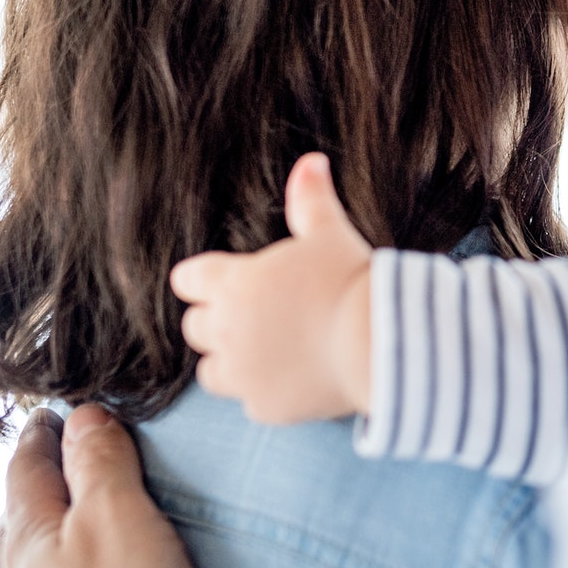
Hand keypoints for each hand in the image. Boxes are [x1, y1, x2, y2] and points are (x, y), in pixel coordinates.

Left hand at [0, 405, 198, 567]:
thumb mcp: (120, 517)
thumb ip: (101, 466)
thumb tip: (82, 419)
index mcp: (32, 540)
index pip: (28, 474)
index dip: (40, 440)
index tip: (47, 418)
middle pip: (11, 531)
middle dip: (28, 499)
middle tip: (44, 476)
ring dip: (30, 561)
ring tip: (47, 551)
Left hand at [171, 153, 372, 423]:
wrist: (378, 343)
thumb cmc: (351, 281)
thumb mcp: (330, 233)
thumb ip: (311, 198)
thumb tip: (311, 161)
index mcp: (234, 284)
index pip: (188, 279)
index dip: (204, 280)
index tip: (224, 282)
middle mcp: (227, 330)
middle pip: (195, 327)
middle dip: (217, 321)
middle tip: (255, 315)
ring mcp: (242, 373)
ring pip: (211, 371)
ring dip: (230, 361)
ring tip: (267, 351)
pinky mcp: (264, 407)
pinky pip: (249, 402)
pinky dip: (265, 392)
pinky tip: (294, 377)